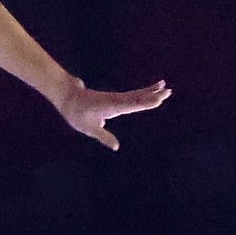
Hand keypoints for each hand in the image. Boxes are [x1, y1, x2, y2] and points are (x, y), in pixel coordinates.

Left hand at [55, 78, 170, 150]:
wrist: (67, 96)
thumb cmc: (76, 112)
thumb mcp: (88, 127)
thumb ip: (103, 136)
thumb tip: (116, 147)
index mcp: (111, 105)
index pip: (131, 104)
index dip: (145, 102)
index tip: (157, 100)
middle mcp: (116, 100)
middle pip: (137, 97)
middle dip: (152, 94)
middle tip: (168, 91)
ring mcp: (116, 98)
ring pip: (136, 95)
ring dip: (150, 92)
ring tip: (164, 88)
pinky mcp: (114, 99)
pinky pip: (131, 96)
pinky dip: (142, 94)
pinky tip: (149, 93)